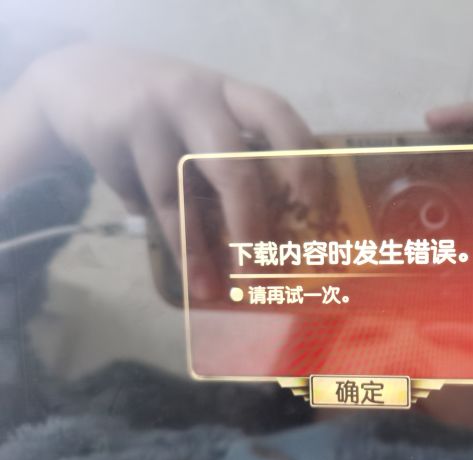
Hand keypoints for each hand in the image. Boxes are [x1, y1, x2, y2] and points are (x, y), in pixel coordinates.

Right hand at [6, 43, 320, 297]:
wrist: (79, 77)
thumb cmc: (166, 111)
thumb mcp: (206, 114)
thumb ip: (233, 154)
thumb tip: (276, 229)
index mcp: (230, 94)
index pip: (276, 115)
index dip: (300, 157)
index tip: (312, 203)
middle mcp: (195, 99)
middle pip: (232, 166)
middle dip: (249, 224)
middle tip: (263, 270)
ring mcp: (150, 118)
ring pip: (177, 195)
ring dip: (196, 249)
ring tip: (210, 288)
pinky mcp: (110, 139)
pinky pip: (141, 200)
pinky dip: (162, 234)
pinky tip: (177, 259)